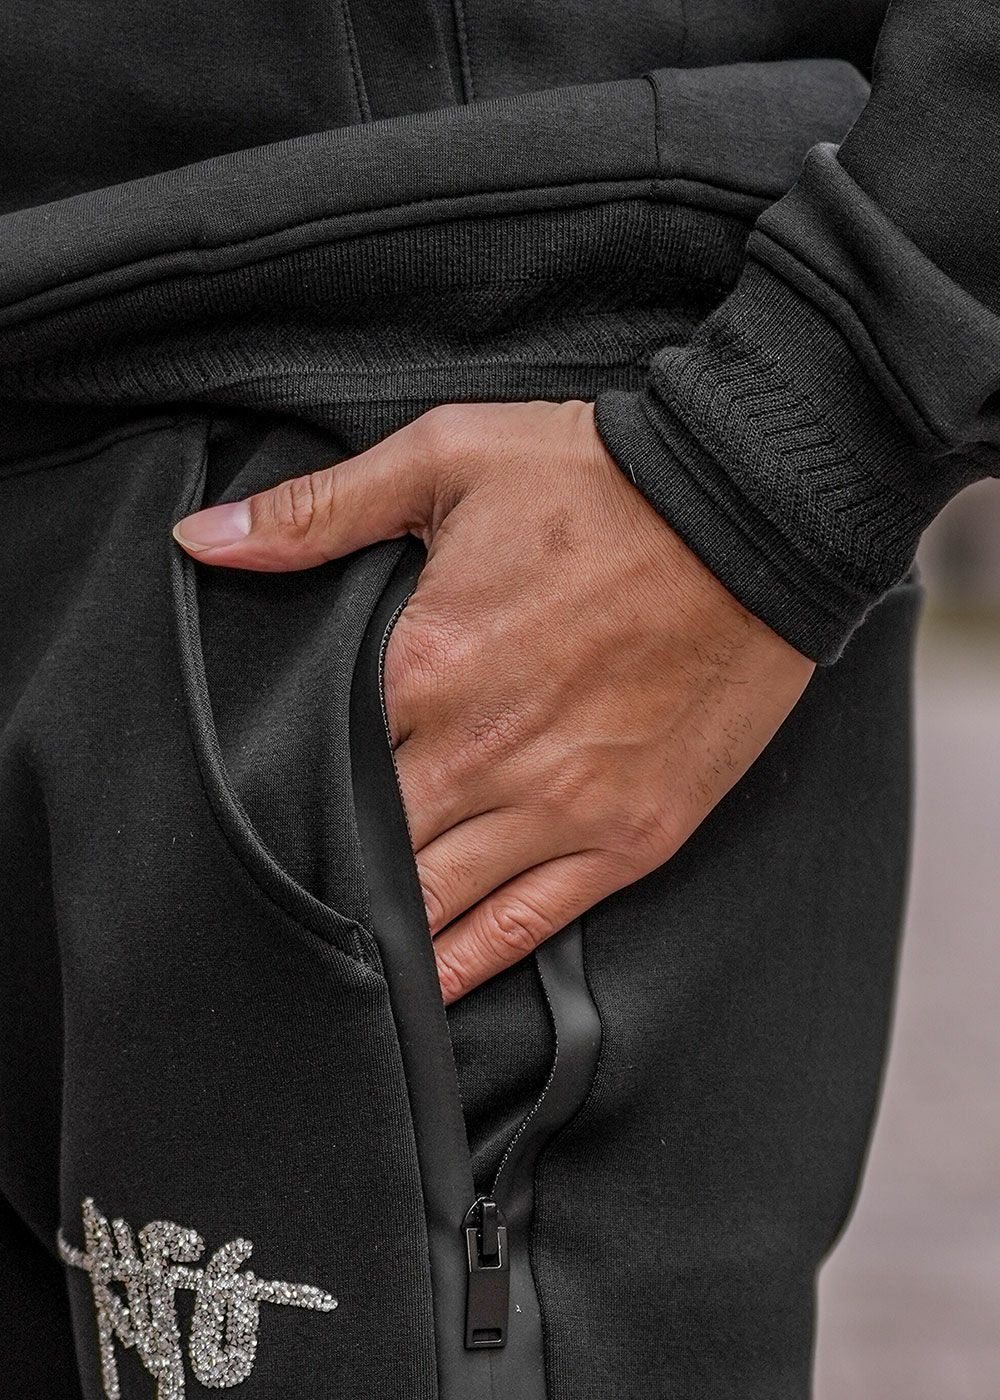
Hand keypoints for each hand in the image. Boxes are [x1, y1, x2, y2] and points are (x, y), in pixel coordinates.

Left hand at [173, 401, 814, 1002]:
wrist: (755, 512)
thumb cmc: (600, 478)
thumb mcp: (448, 456)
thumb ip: (320, 512)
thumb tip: (201, 541)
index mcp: (425, 663)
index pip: (314, 761)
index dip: (277, 792)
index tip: (249, 810)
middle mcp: (482, 753)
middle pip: (367, 845)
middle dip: (322, 870)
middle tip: (273, 898)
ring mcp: (560, 806)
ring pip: (436, 903)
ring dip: (382, 932)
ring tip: (334, 959)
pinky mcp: (629, 836)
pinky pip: (527, 925)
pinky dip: (466, 965)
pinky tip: (423, 992)